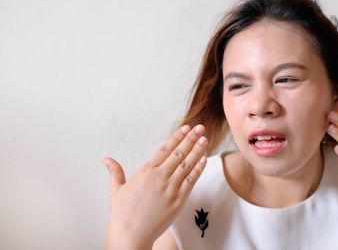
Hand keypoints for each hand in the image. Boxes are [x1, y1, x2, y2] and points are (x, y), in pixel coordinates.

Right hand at [103, 125, 207, 249]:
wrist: (130, 235)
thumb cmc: (122, 214)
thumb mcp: (116, 189)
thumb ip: (115, 171)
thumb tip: (106, 159)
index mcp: (146, 172)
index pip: (165, 149)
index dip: (176, 137)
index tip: (185, 128)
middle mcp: (160, 177)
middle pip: (179, 153)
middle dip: (191, 139)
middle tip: (200, 128)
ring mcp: (171, 189)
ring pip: (187, 165)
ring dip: (197, 151)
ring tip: (204, 139)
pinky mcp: (179, 201)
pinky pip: (191, 181)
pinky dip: (198, 170)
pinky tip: (203, 160)